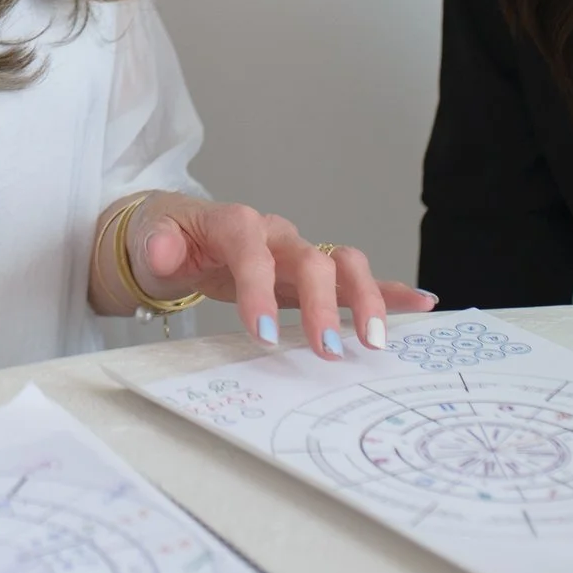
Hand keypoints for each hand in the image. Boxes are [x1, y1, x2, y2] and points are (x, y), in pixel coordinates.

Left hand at [122, 192, 438, 358]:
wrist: (172, 235)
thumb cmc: (165, 239)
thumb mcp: (149, 240)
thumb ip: (157, 244)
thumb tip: (163, 252)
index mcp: (235, 223)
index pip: (253, 249)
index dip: (260, 288)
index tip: (266, 334)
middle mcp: (275, 235)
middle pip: (311, 258)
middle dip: (323, 304)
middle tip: (328, 349)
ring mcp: (298, 254)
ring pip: (343, 263)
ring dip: (365, 299)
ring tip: (374, 342)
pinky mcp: (312, 275)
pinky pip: (356, 279)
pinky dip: (390, 289)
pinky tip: (422, 304)